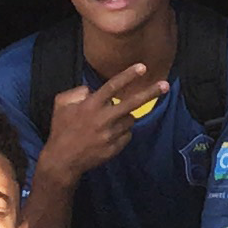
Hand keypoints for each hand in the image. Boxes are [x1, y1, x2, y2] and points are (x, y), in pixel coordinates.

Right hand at [42, 64, 166, 180]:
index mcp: (90, 106)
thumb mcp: (61, 105)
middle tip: (166, 85)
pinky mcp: (116, 148)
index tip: (142, 67)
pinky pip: (126, 135)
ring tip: (108, 123)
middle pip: (132, 103)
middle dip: (150, 93)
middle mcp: (104, 119)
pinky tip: (108, 136)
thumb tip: (92, 90)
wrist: (63, 160)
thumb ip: (78, 92)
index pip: (112, 87)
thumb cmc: (62, 130)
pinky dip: (121, 132)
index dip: (127, 76)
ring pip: (129, 120)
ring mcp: (111, 135)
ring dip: (124, 118)